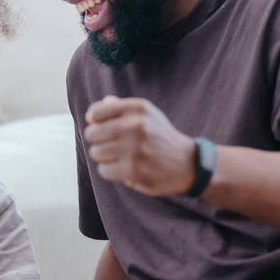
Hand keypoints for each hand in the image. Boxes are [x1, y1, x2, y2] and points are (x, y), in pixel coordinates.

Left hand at [83, 96, 197, 196]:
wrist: (188, 163)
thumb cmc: (159, 136)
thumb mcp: (146, 115)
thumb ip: (118, 109)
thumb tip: (91, 115)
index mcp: (138, 108)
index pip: (96, 112)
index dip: (95, 121)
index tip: (103, 127)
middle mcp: (136, 125)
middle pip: (92, 133)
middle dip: (98, 141)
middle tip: (111, 145)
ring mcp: (135, 148)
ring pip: (96, 153)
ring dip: (104, 157)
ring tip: (119, 157)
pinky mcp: (133, 170)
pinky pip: (104, 170)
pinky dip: (110, 171)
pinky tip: (123, 168)